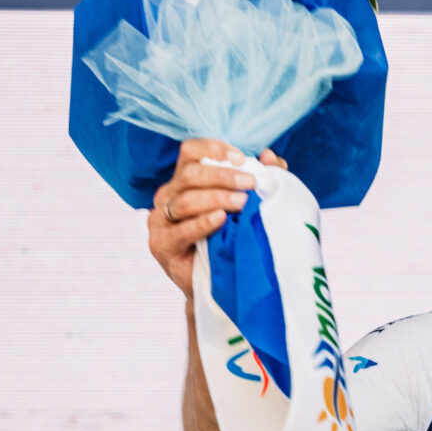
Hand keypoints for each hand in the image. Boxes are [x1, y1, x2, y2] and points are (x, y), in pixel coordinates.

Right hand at [148, 139, 288, 299]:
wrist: (217, 282)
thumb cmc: (229, 238)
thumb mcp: (245, 206)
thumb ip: (257, 180)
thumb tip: (271, 157)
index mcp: (185, 180)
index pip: (190, 152)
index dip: (212, 148)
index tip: (241, 158)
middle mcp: (168, 195)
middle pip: (189, 174)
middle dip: (222, 176)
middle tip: (250, 184)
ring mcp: (160, 220)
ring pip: (184, 200)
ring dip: (216, 198)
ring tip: (242, 203)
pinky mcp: (161, 244)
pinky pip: (181, 230)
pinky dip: (202, 222)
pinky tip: (221, 219)